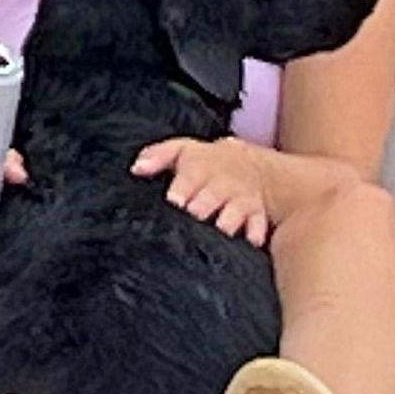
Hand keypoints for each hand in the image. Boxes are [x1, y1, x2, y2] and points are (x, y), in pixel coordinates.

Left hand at [133, 136, 276, 246]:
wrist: (250, 164)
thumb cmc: (205, 163)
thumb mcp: (182, 150)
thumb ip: (157, 156)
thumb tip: (136, 168)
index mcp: (200, 168)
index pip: (190, 178)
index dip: (181, 191)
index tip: (174, 202)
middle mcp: (221, 184)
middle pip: (211, 198)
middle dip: (200, 210)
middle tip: (192, 220)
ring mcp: (241, 199)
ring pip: (234, 214)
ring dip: (225, 224)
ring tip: (217, 235)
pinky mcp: (257, 214)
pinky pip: (258, 226)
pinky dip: (254, 235)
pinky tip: (247, 243)